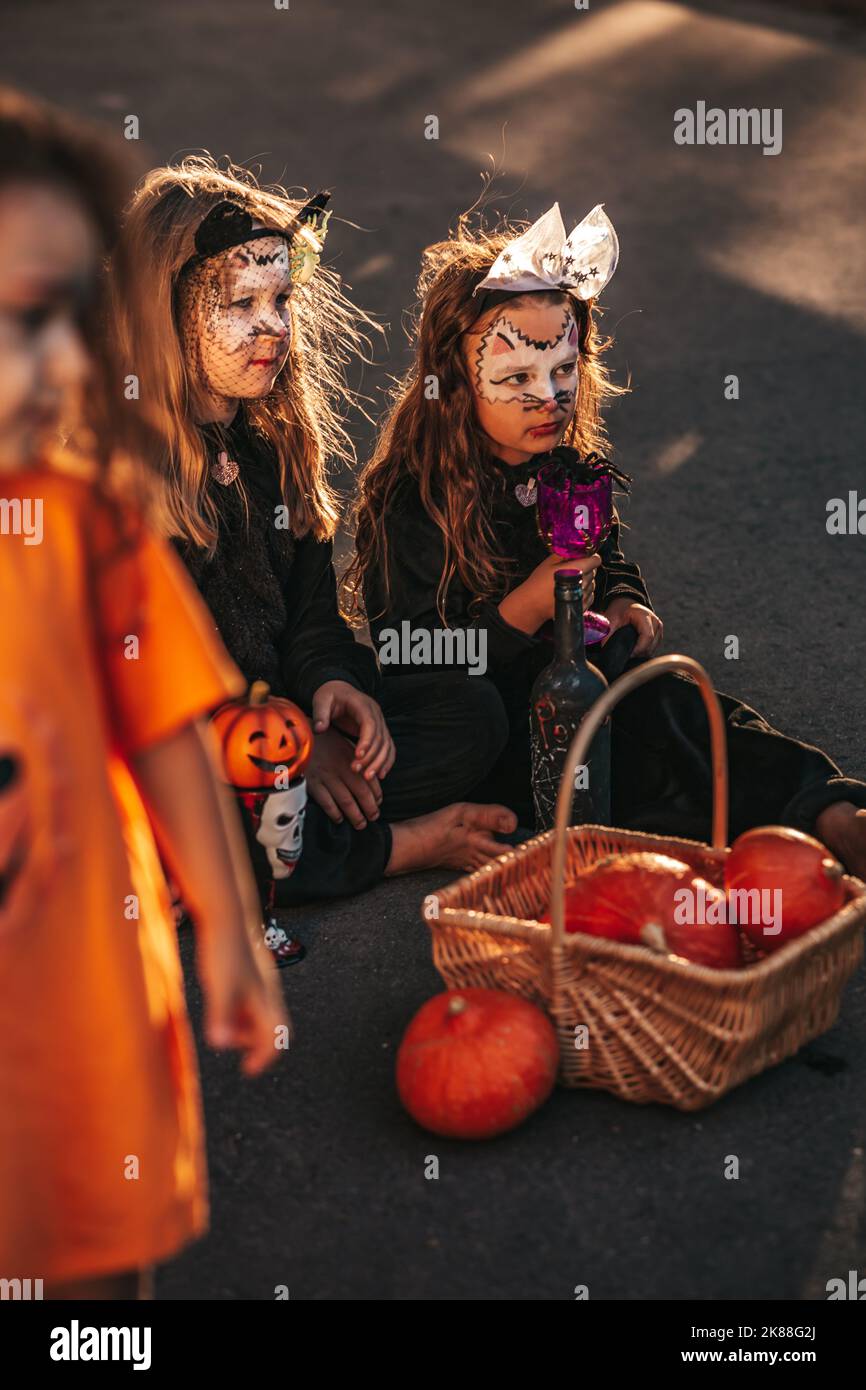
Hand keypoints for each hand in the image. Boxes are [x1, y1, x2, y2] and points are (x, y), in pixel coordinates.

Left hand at [197, 931, 290, 1076]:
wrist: (226, 915)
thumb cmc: (225, 950)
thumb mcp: (219, 987)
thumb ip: (221, 1016)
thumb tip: (221, 1044)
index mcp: (265, 998)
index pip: (276, 1036)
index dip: (264, 1057)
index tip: (249, 1069)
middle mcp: (267, 990)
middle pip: (272, 1026)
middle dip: (256, 1043)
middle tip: (237, 1050)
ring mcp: (259, 980)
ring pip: (261, 1012)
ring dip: (246, 1028)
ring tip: (225, 1028)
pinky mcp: (249, 971)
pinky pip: (251, 999)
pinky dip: (240, 1012)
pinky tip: (222, 1005)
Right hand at [306, 725, 382, 828]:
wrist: (294, 736)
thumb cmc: (319, 740)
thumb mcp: (340, 743)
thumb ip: (353, 759)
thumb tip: (367, 776)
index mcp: (350, 756)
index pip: (369, 778)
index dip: (376, 793)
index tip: (378, 802)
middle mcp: (341, 767)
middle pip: (361, 792)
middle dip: (370, 807)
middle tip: (374, 817)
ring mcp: (326, 776)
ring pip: (346, 801)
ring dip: (355, 815)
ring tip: (360, 824)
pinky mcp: (311, 783)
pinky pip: (326, 802)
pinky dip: (335, 813)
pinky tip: (339, 819)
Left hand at [311, 680, 394, 781]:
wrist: (339, 690)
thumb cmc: (330, 695)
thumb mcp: (322, 700)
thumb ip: (320, 713)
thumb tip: (319, 729)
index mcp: (363, 705)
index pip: (370, 724)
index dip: (366, 741)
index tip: (358, 756)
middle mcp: (376, 714)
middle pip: (380, 738)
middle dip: (371, 757)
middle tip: (357, 770)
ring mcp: (380, 723)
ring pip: (387, 745)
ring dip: (379, 762)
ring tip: (367, 776)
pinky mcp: (379, 732)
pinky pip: (388, 748)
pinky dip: (386, 761)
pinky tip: (380, 774)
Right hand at [499, 553, 600, 634]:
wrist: (532, 604)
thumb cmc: (538, 582)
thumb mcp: (549, 562)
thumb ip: (565, 552)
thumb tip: (576, 547)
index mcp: (576, 569)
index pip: (596, 560)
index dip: (591, 557)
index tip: (584, 557)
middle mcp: (583, 583)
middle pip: (594, 571)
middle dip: (586, 568)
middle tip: (572, 569)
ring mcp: (583, 596)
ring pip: (592, 584)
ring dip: (585, 581)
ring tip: (570, 582)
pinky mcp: (581, 606)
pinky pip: (590, 596)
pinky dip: (584, 592)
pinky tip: (572, 591)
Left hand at [602, 597, 662, 656]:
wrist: (626, 604)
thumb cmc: (619, 611)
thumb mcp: (610, 620)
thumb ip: (607, 634)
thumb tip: (606, 649)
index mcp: (644, 615)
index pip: (647, 636)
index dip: (638, 649)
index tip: (628, 654)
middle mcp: (655, 621)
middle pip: (650, 645)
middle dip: (638, 653)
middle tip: (625, 654)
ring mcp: (659, 627)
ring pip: (652, 649)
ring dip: (641, 653)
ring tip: (629, 650)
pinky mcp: (659, 633)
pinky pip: (653, 648)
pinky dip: (644, 651)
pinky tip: (634, 648)